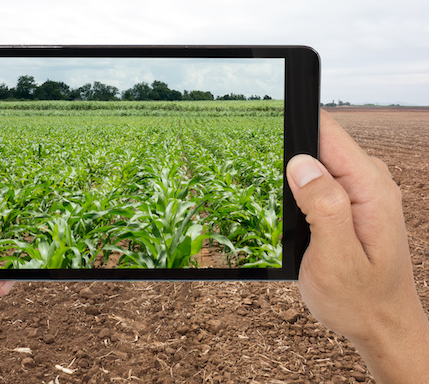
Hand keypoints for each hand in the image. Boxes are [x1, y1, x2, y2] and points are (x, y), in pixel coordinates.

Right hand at [287, 111, 428, 382]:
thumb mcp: (336, 259)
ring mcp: (362, 192)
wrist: (382, 326)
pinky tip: (295, 217)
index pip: (328, 133)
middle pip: (319, 145)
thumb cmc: (359, 300)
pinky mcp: (352, 203)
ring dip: (292, 180)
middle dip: (288, 159)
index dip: (294, 126)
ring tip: (286, 215)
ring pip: (316, 164)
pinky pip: (321, 182)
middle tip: (269, 194)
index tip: (263, 130)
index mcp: (369, 188)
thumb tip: (301, 162)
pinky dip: (301, 193)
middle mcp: (370, 182)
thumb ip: (324, 207)